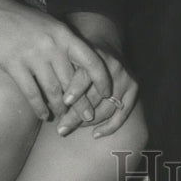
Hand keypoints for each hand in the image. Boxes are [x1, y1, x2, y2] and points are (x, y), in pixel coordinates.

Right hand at [0, 0, 113, 121]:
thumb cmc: (21, 20)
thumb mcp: (49, 25)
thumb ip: (64, 43)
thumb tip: (79, 66)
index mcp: (64, 34)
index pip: (91, 59)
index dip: (102, 78)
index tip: (107, 92)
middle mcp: (52, 45)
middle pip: (73, 80)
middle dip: (82, 102)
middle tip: (87, 118)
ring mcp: (33, 55)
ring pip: (53, 89)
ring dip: (60, 107)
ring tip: (64, 119)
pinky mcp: (13, 64)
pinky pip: (31, 92)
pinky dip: (39, 107)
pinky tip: (43, 115)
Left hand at [57, 12, 139, 137]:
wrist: (105, 45)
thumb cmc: (80, 58)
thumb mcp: (69, 59)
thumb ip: (61, 76)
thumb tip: (46, 104)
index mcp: (95, 56)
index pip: (86, 76)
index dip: (76, 89)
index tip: (64, 102)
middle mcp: (113, 65)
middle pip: (95, 97)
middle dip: (76, 115)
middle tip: (60, 128)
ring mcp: (125, 76)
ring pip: (106, 108)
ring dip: (88, 123)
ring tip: (70, 129)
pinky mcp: (134, 86)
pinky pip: (122, 113)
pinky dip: (109, 126)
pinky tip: (96, 134)